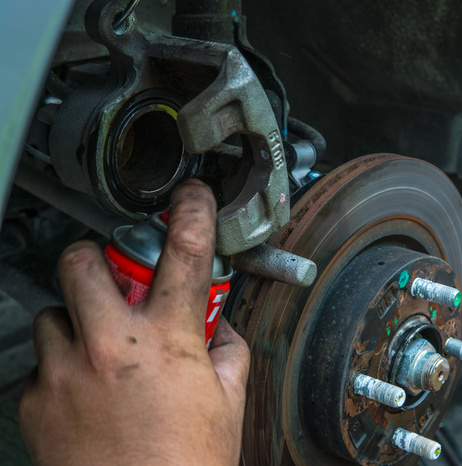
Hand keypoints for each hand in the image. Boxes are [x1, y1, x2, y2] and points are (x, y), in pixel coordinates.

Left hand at [18, 180, 249, 464]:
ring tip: (98, 349)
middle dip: (96, 258)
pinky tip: (85, 393)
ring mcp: (65, 372)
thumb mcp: (229, 401)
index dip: (193, 213)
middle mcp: (110, 346)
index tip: (191, 198)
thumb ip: (227, 352)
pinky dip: (61, 368)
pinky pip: (39, 364)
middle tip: (113, 278)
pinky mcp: (35, 402)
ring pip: (52, 312)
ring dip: (75, 321)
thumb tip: (221, 330)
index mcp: (168, 339)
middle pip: (82, 261)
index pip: (188, 255)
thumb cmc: (186, 464)